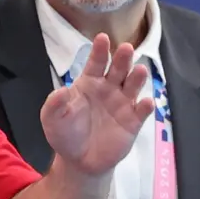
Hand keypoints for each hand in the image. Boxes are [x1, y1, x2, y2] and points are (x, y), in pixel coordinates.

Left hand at [40, 33, 153, 176]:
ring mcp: (122, 104)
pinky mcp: (133, 122)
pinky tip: (146, 102)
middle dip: (122, 58)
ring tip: (140, 70)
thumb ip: (55, 104)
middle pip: (118, 69)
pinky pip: (141, 112)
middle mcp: (108, 88)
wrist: (79, 161)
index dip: (99, 50)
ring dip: (137, 78)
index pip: (96, 63)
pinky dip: (146, 106)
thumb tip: (61, 90)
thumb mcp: (52, 118)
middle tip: (126, 48)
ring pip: (133, 86)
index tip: (102, 37)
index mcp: (89, 82)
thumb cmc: (65, 133)